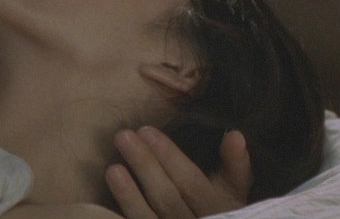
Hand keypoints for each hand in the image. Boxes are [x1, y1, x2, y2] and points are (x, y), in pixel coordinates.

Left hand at [106, 127, 251, 217]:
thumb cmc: (222, 210)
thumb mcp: (234, 191)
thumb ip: (235, 165)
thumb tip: (235, 135)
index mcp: (219, 209)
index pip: (191, 183)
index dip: (169, 157)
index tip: (146, 130)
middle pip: (166, 198)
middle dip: (145, 165)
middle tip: (123, 136)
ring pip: (147, 218)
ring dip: (129, 195)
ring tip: (112, 169)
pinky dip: (123, 214)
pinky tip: (103, 206)